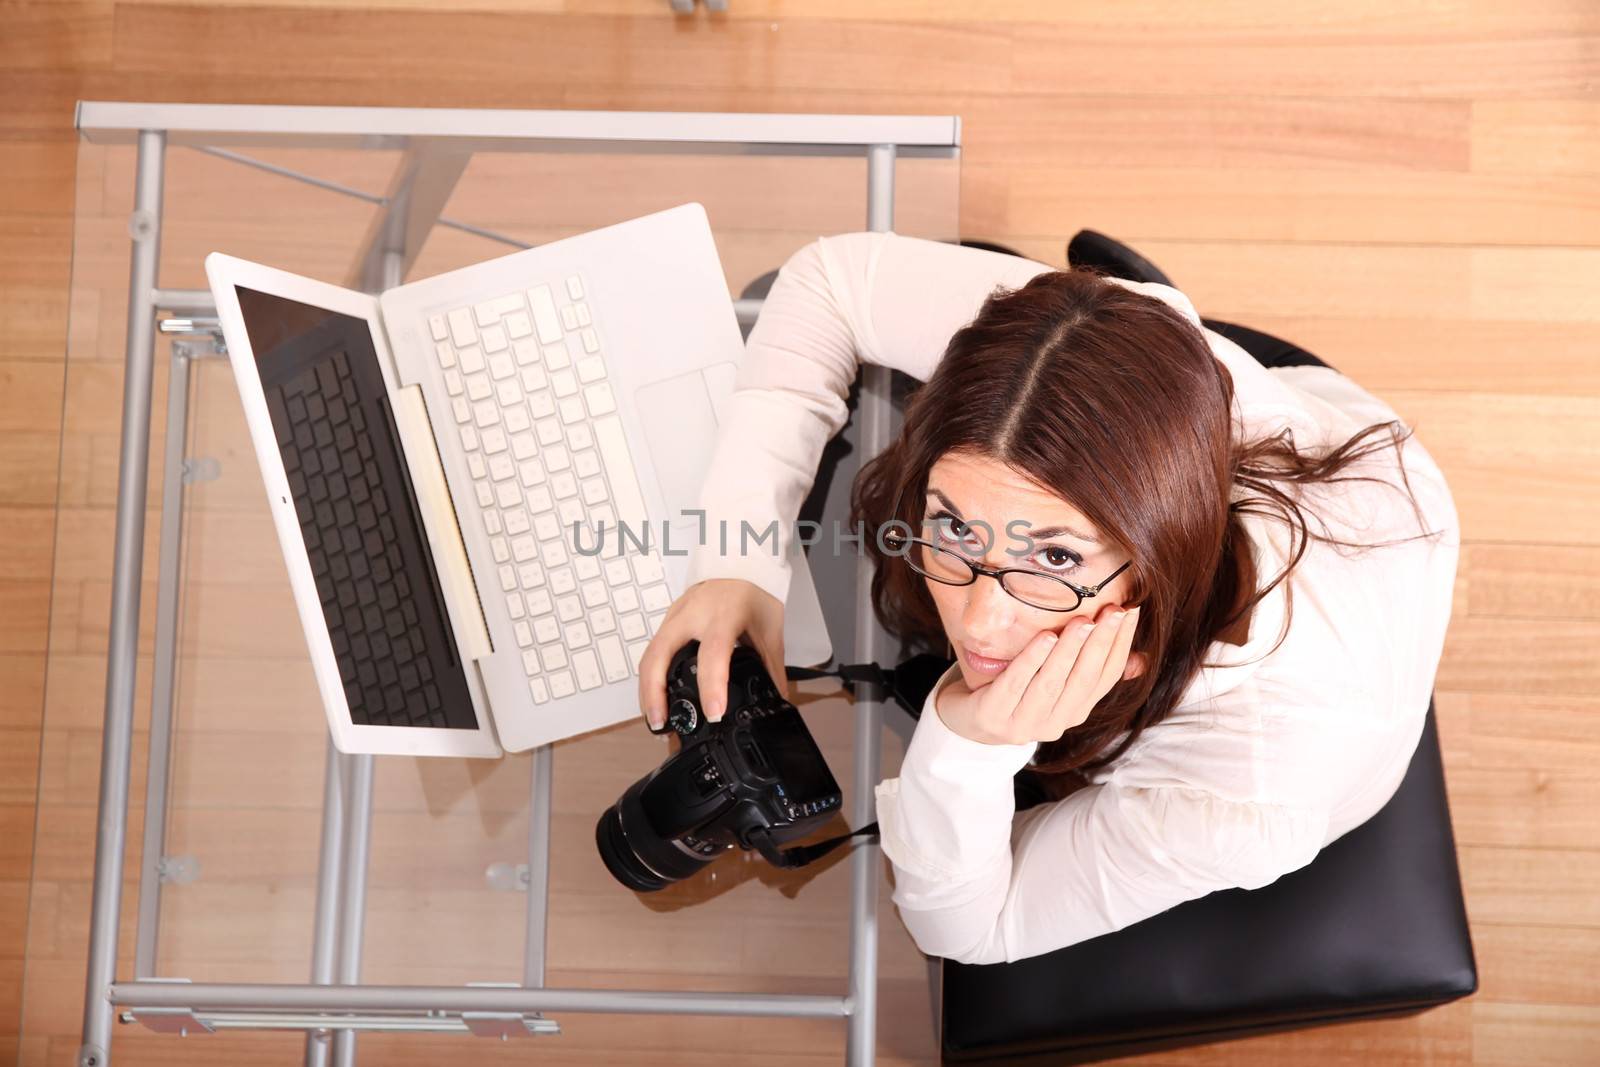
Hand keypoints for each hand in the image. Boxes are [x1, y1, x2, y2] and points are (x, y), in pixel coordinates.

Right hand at [636, 579, 788, 728]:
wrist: (740, 560)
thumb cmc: (754, 591)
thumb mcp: (769, 631)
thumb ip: (771, 669)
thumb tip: (776, 701)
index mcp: (724, 615)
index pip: (713, 652)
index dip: (712, 685)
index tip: (714, 713)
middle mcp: (693, 614)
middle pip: (659, 655)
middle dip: (655, 693)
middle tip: (662, 724)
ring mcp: (675, 615)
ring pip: (648, 655)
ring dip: (647, 690)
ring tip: (657, 719)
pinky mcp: (668, 619)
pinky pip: (652, 650)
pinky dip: (650, 677)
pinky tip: (656, 696)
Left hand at [935, 603, 1142, 746]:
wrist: (965, 718)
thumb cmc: (1016, 690)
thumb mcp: (1055, 681)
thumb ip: (1089, 670)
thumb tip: (1140, 658)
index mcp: (1076, 712)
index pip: (1106, 677)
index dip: (1121, 644)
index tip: (1130, 611)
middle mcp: (1055, 723)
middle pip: (1083, 679)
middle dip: (1100, 642)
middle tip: (1112, 611)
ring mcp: (1024, 724)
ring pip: (1052, 683)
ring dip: (1070, 651)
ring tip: (1082, 621)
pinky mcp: (994, 717)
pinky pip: (1016, 684)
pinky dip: (1032, 660)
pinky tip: (1045, 637)